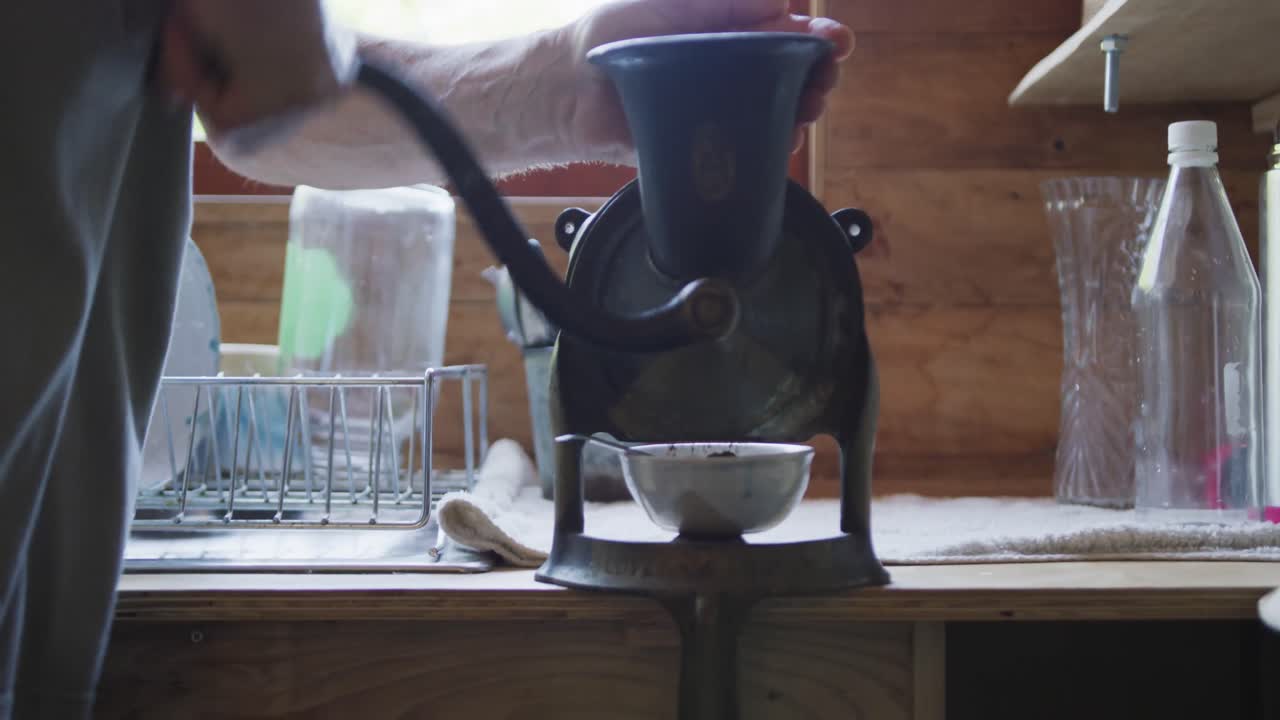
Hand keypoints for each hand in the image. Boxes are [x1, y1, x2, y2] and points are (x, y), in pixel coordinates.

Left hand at [564, 0, 853, 163]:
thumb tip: (782, 4)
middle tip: (826, 83)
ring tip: (808, 111)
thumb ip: (726, 4)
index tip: (836, 45)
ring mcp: (716, 109)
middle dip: (816, 77)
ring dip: (799, 111)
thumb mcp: (671, 4)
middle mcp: (725, 71)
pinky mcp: (702, 146)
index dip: (815, 39)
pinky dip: (768, 149)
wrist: (568, 90)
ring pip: (774, 112)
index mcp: (723, 32)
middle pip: (789, 75)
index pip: (783, 34)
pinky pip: (744, 150)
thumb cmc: (612, 37)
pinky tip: (782, 144)